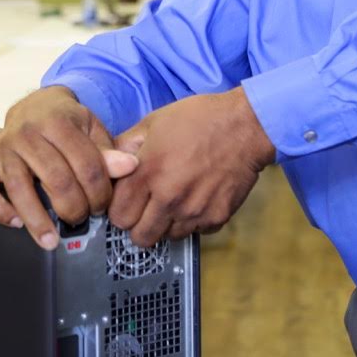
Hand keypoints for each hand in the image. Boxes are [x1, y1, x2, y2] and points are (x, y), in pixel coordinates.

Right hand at [0, 86, 139, 249]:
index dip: (100, 192)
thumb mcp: (91, 129)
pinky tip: (16, 222)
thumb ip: (106, 151)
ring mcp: (3, 146)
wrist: (35, 105)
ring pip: (20, 189)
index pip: (86, 165)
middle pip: (56, 180)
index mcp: (58, 122)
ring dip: (38, 221)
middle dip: (75, 208)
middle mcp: (27, 132)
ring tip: (51, 241)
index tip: (103, 206)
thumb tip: (129, 167)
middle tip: (82, 219)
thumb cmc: (66, 122)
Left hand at [108, 86, 275, 247]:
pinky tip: (195, 198)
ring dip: (165, 224)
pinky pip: (194, 232)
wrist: (246, 126)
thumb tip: (110, 162)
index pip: (118, 216)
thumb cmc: (200, 119)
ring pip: (166, 238)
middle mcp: (169, 198)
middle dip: (138, 224)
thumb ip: (126, 145)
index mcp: (149, 173)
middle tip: (146, 207)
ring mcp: (194, 211)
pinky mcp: (216, 218)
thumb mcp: (155, 121)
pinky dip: (192, 221)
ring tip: (173, 199)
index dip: (119, 208)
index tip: (127, 201)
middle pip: (139, 237)